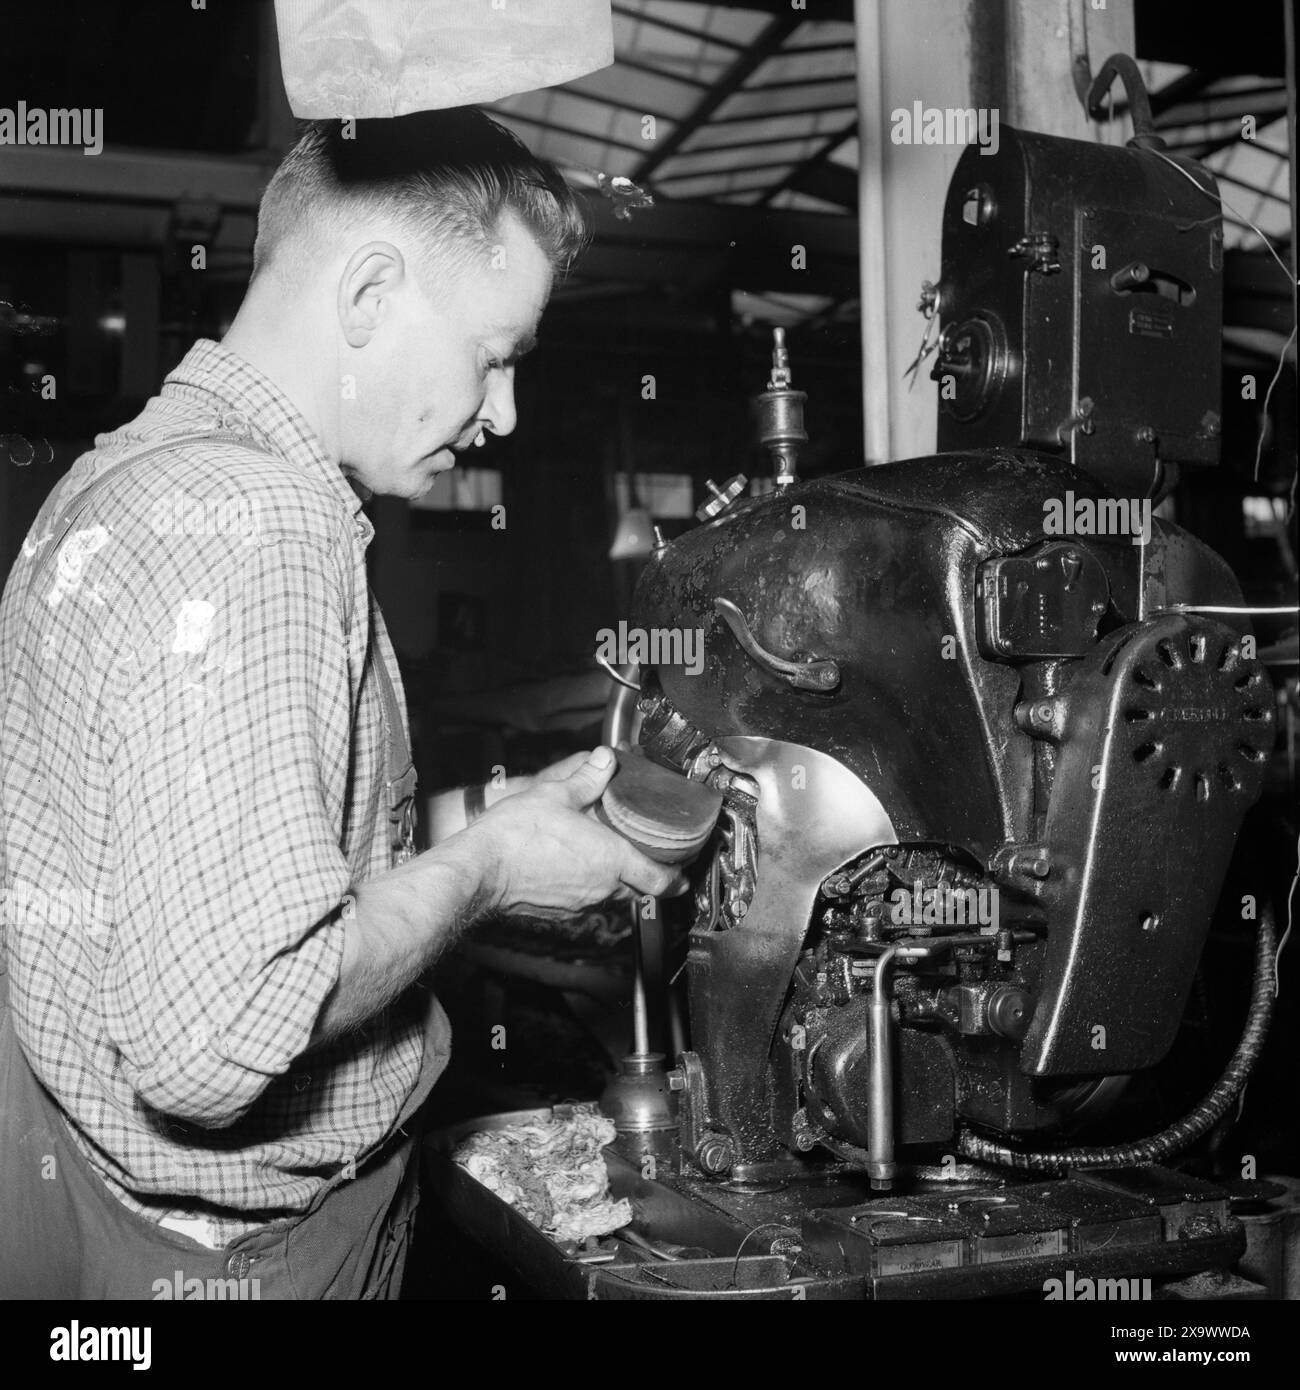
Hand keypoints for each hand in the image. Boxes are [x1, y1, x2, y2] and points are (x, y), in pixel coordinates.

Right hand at [466, 747, 685, 919]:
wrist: (479, 871)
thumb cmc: (516, 836)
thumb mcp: (556, 794)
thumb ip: (587, 778)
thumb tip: (605, 759)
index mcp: (611, 859)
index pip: (661, 879)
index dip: (678, 876)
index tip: (684, 870)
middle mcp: (602, 888)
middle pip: (640, 889)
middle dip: (649, 875)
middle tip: (651, 857)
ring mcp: (580, 904)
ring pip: (613, 896)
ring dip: (618, 879)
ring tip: (610, 856)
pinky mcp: (560, 912)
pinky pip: (587, 901)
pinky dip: (590, 886)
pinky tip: (577, 867)